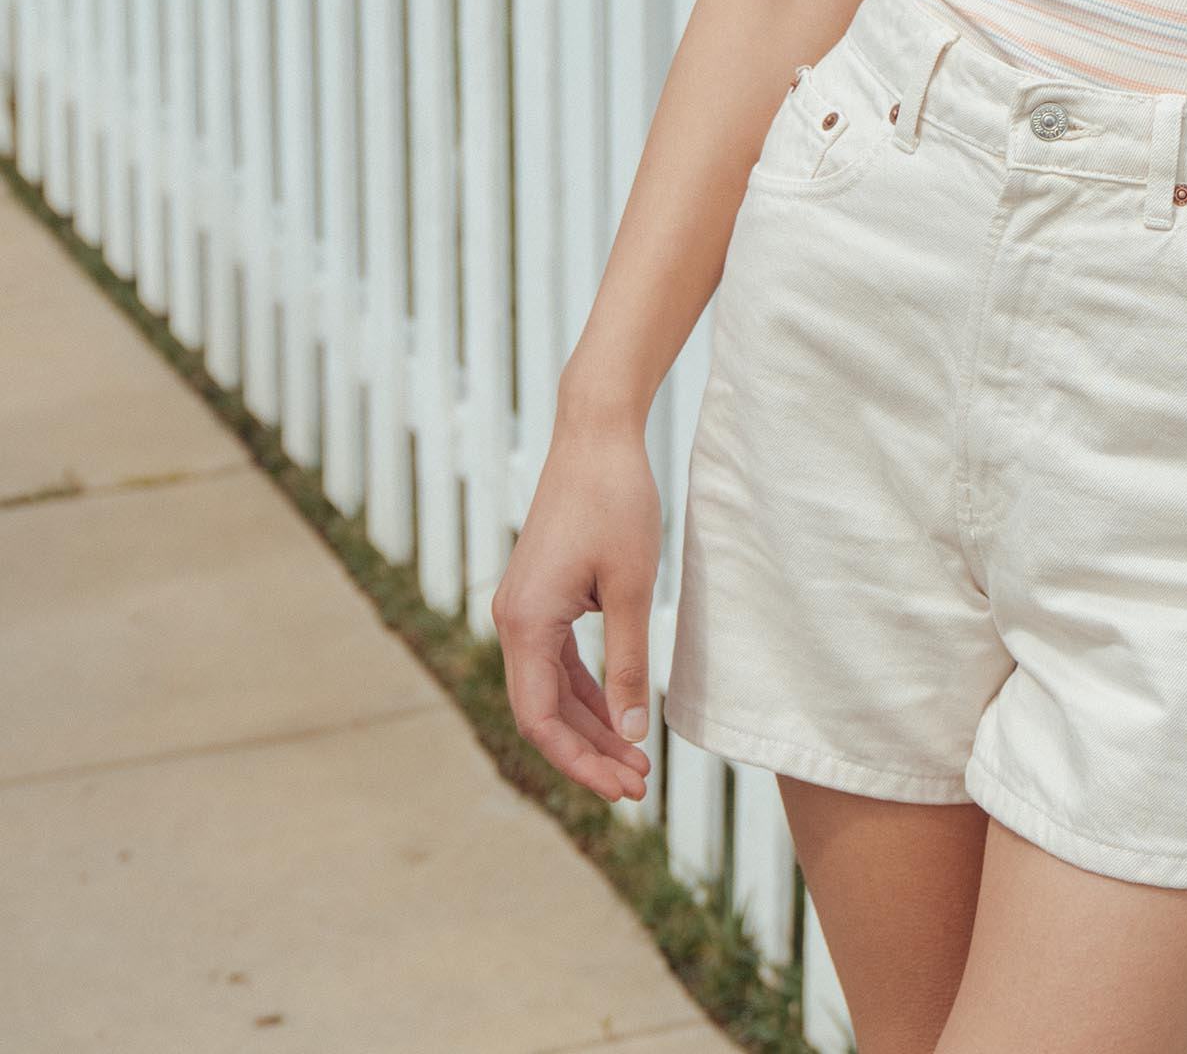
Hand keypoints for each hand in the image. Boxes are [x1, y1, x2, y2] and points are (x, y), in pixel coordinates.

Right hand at [492, 418, 661, 802]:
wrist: (597, 433)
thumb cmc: (616, 502)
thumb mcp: (631, 588)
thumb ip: (628, 662)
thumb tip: (631, 734)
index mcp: (524, 624)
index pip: (541, 720)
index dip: (580, 761)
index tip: (624, 787)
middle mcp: (513, 621)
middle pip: (544, 712)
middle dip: (590, 752)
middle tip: (639, 786)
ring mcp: (524, 608)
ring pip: (552, 689)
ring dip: (591, 725)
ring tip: (634, 762)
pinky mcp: (542, 596)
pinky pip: (558, 661)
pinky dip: (588, 690)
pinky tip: (618, 715)